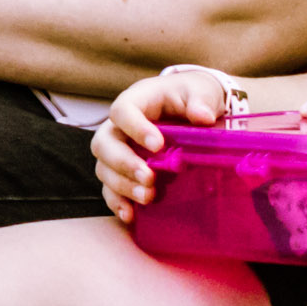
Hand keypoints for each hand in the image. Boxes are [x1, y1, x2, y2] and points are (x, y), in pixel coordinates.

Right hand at [92, 68, 238, 223]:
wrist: (193, 107)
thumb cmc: (192, 95)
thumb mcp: (201, 91)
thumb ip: (200, 100)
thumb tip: (202, 116)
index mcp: (136, 100)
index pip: (122, 111)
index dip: (134, 128)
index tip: (157, 144)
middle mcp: (120, 126)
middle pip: (104, 143)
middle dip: (123, 163)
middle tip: (148, 177)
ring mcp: (119, 149)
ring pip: (104, 168)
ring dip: (122, 186)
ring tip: (147, 197)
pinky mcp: (125, 171)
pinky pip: (110, 188)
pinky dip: (118, 202)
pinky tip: (131, 215)